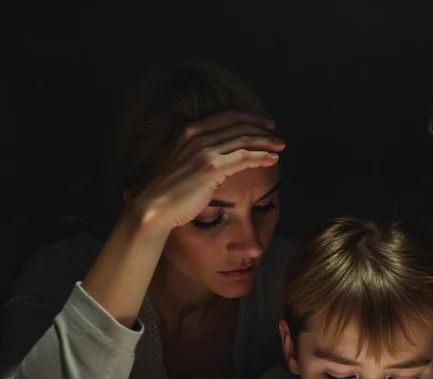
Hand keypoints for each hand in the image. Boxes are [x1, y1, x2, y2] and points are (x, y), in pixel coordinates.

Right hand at [133, 111, 284, 230]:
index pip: (226, 117)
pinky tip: (272, 159)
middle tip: (277, 136)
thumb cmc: (166, 189)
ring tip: (280, 146)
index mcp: (188, 131)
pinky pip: (244, 158)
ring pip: (244, 140)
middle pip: (238, 126)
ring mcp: (204, 150)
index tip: (264, 124)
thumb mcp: (178, 160)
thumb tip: (214, 155)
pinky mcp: (212, 167)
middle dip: (262, 130)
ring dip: (266, 142)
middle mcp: (196, 135)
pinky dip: (261, 157)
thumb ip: (194, 151)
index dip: (249, 119)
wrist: (153, 206)